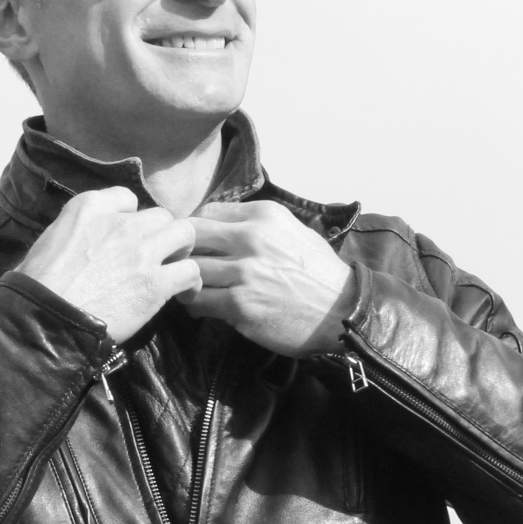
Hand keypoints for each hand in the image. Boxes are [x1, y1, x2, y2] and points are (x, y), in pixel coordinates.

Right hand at [13, 187, 200, 344]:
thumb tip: (91, 241)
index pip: (127, 198)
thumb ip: (78, 228)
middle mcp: (120, 223)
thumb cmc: (38, 285)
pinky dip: (191, 282)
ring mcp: (141, 251)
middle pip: (161, 216)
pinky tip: (184, 294)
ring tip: (176, 270)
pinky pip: (190, 271)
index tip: (129, 237)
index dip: (132, 219)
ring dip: (182, 251)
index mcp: (89, 207)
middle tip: (158, 256)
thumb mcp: (51, 238)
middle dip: (162, 234)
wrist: (44, 317)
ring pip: (185, 234)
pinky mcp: (155, 283)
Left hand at [180, 200, 357, 355]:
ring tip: (190, 287)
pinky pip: (198, 301)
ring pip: (190, 270)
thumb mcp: (291, 230)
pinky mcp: (240, 305)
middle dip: (180, 251)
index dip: (193, 229)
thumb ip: (254, 223)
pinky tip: (201, 306)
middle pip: (190, 236)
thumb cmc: (317, 272)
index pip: (206, 212)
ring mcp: (245, 273)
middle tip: (180, 264)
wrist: (342, 311)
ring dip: (185, 280)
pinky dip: (194, 304)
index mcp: (264, 215)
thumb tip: (216, 223)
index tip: (193, 244)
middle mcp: (252, 238)